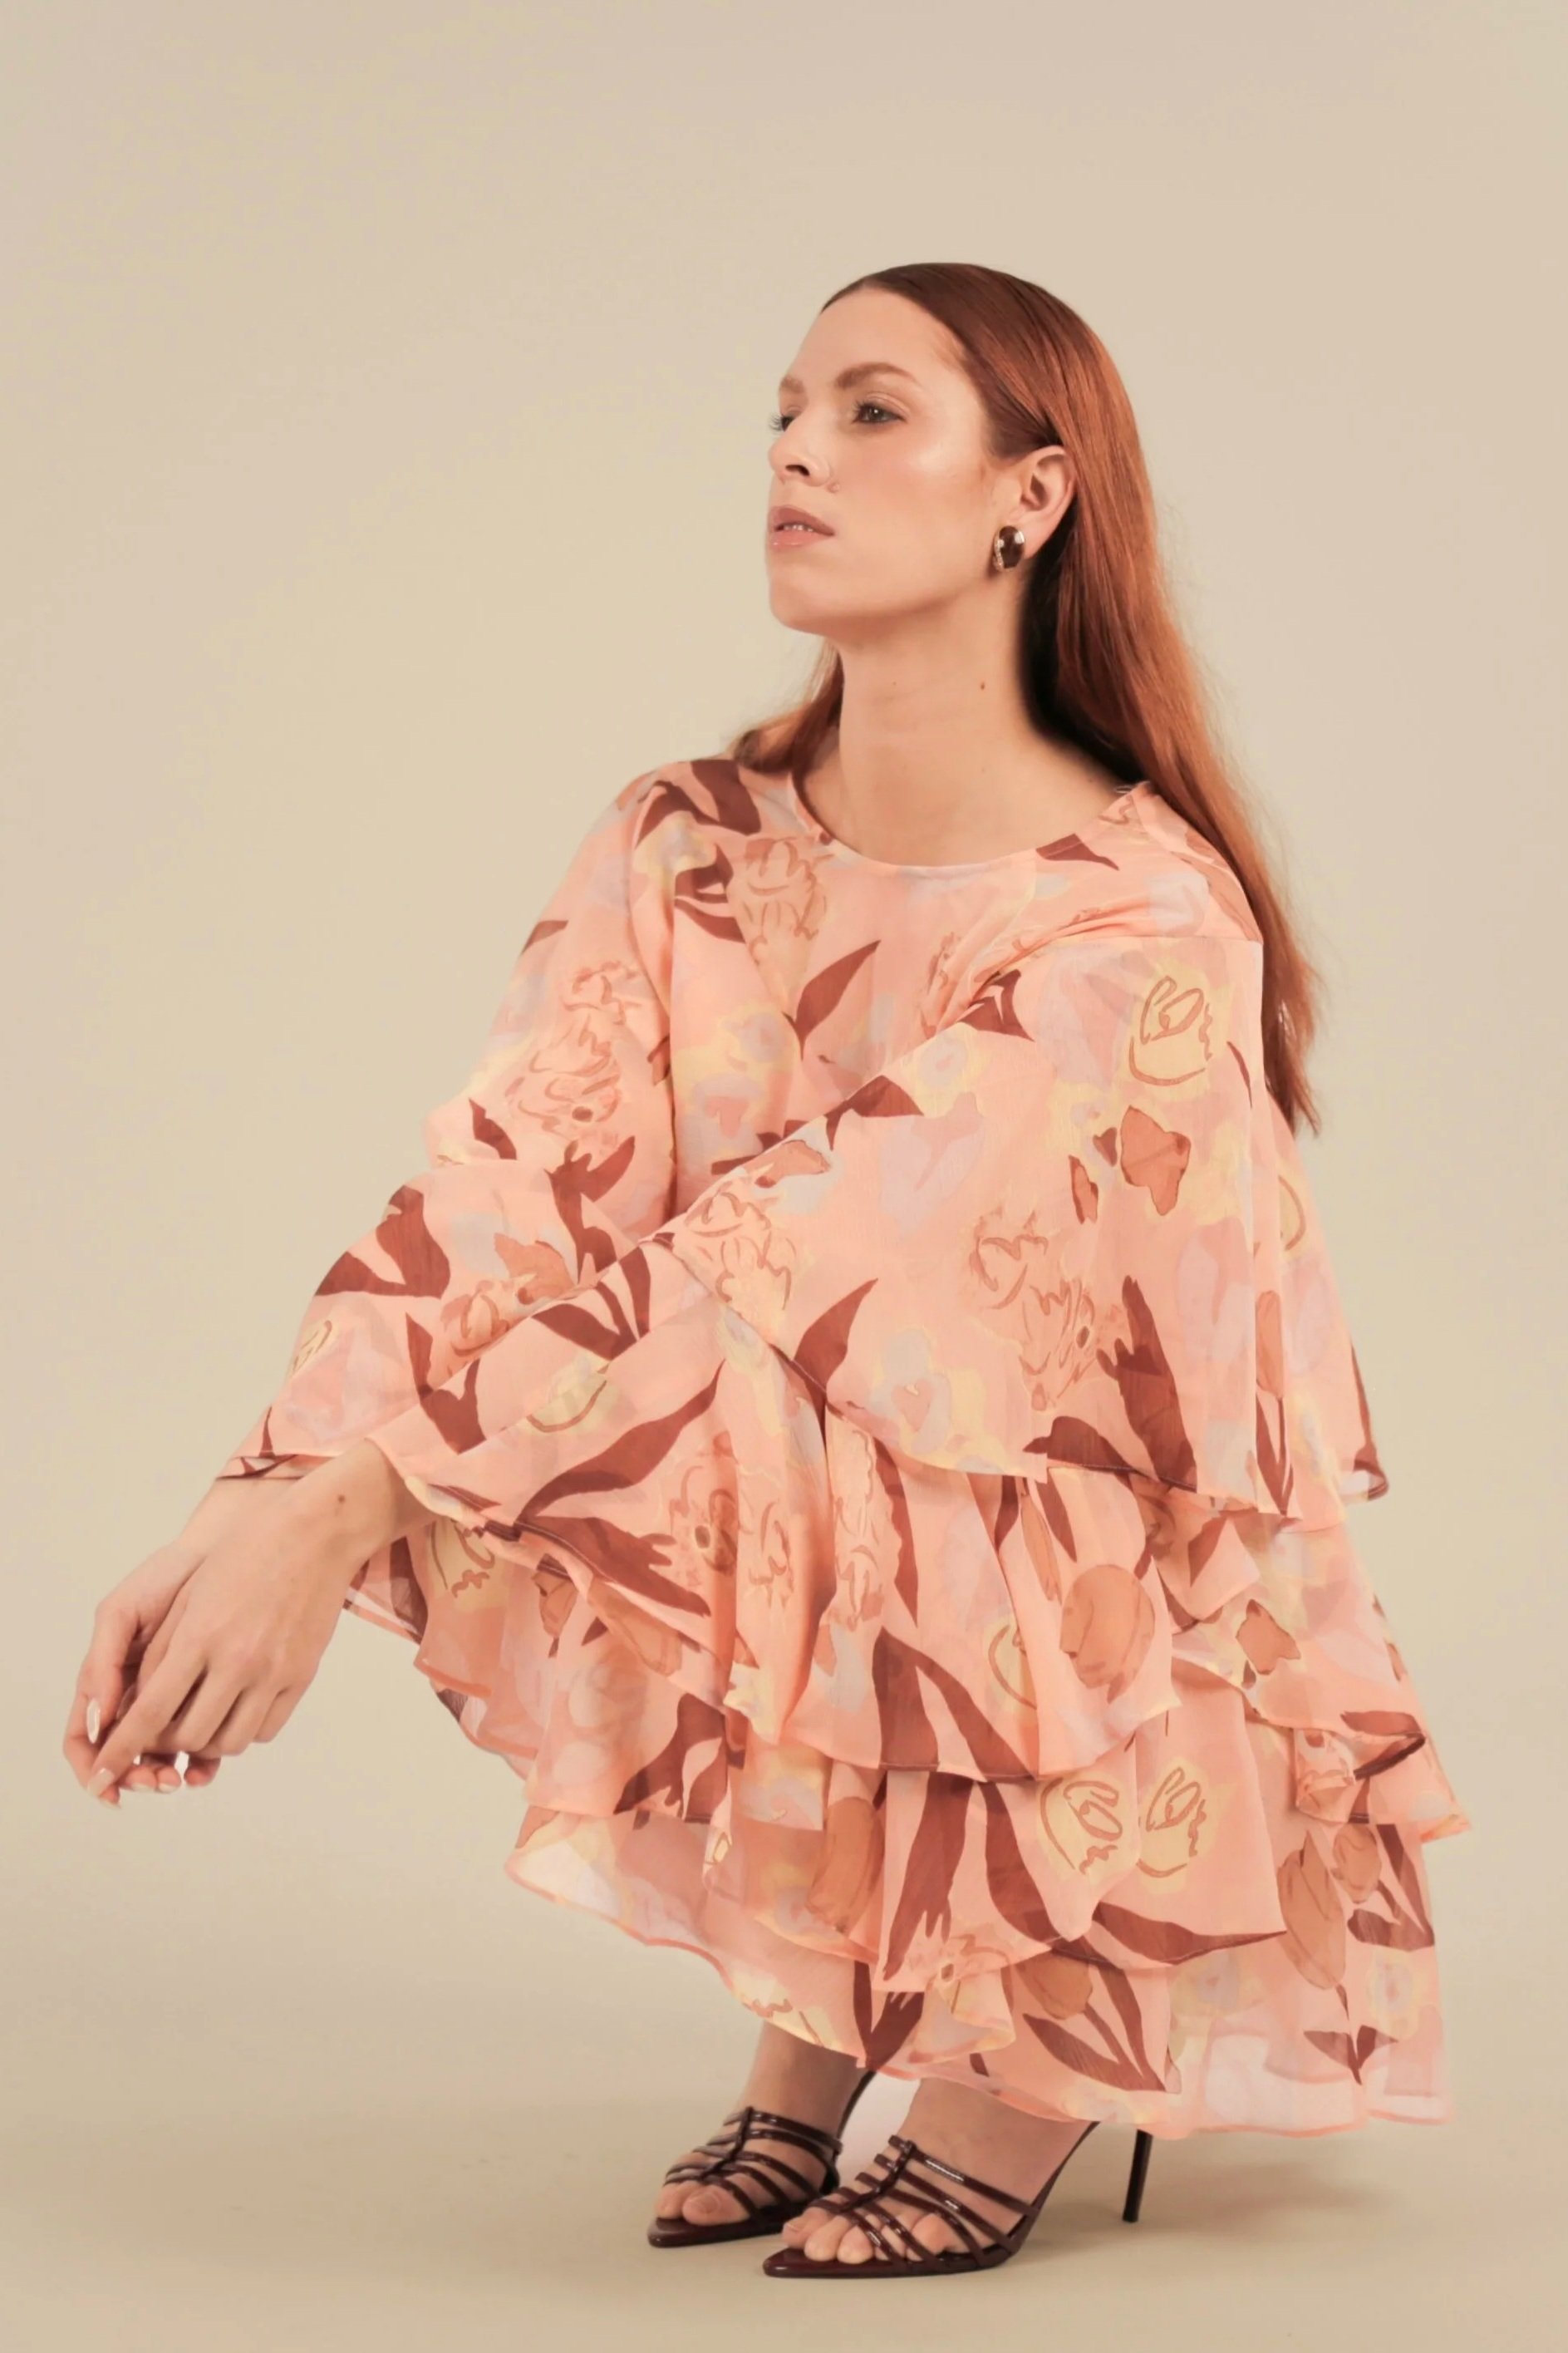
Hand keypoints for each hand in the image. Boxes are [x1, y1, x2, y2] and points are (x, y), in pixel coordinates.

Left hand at [67, 1457, 395, 1803]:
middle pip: (189, 1736)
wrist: (315, 1534)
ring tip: (199, 1721)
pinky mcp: (301, 1676)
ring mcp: (274, 1672)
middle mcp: (238, 1660)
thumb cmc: (246, 1554)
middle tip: (159, 1733)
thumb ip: (164, 1651)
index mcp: (200, 1636)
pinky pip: (266, 1729)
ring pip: (230, 1743)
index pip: (150, 1711)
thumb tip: (142, 1702)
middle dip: (165, 1744)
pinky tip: (235, 1710)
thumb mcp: (191, 1596)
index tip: (103, 1773)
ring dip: (206, 1743)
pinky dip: (243, 1731)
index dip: (121, 1748)